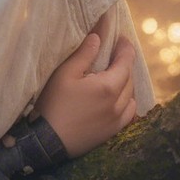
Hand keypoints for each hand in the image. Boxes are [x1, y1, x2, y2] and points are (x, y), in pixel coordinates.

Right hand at [34, 31, 136, 157]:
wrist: (48, 141)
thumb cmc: (54, 103)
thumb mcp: (65, 74)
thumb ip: (84, 54)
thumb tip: (98, 37)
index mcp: (108, 86)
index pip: (126, 61)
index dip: (125, 47)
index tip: (121, 38)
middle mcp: (118, 103)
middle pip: (129, 77)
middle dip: (125, 63)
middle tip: (115, 53)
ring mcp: (117, 119)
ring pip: (131, 95)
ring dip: (126, 82)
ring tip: (115, 75)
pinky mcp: (112, 131)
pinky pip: (129, 112)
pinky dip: (127, 101)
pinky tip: (118, 98)